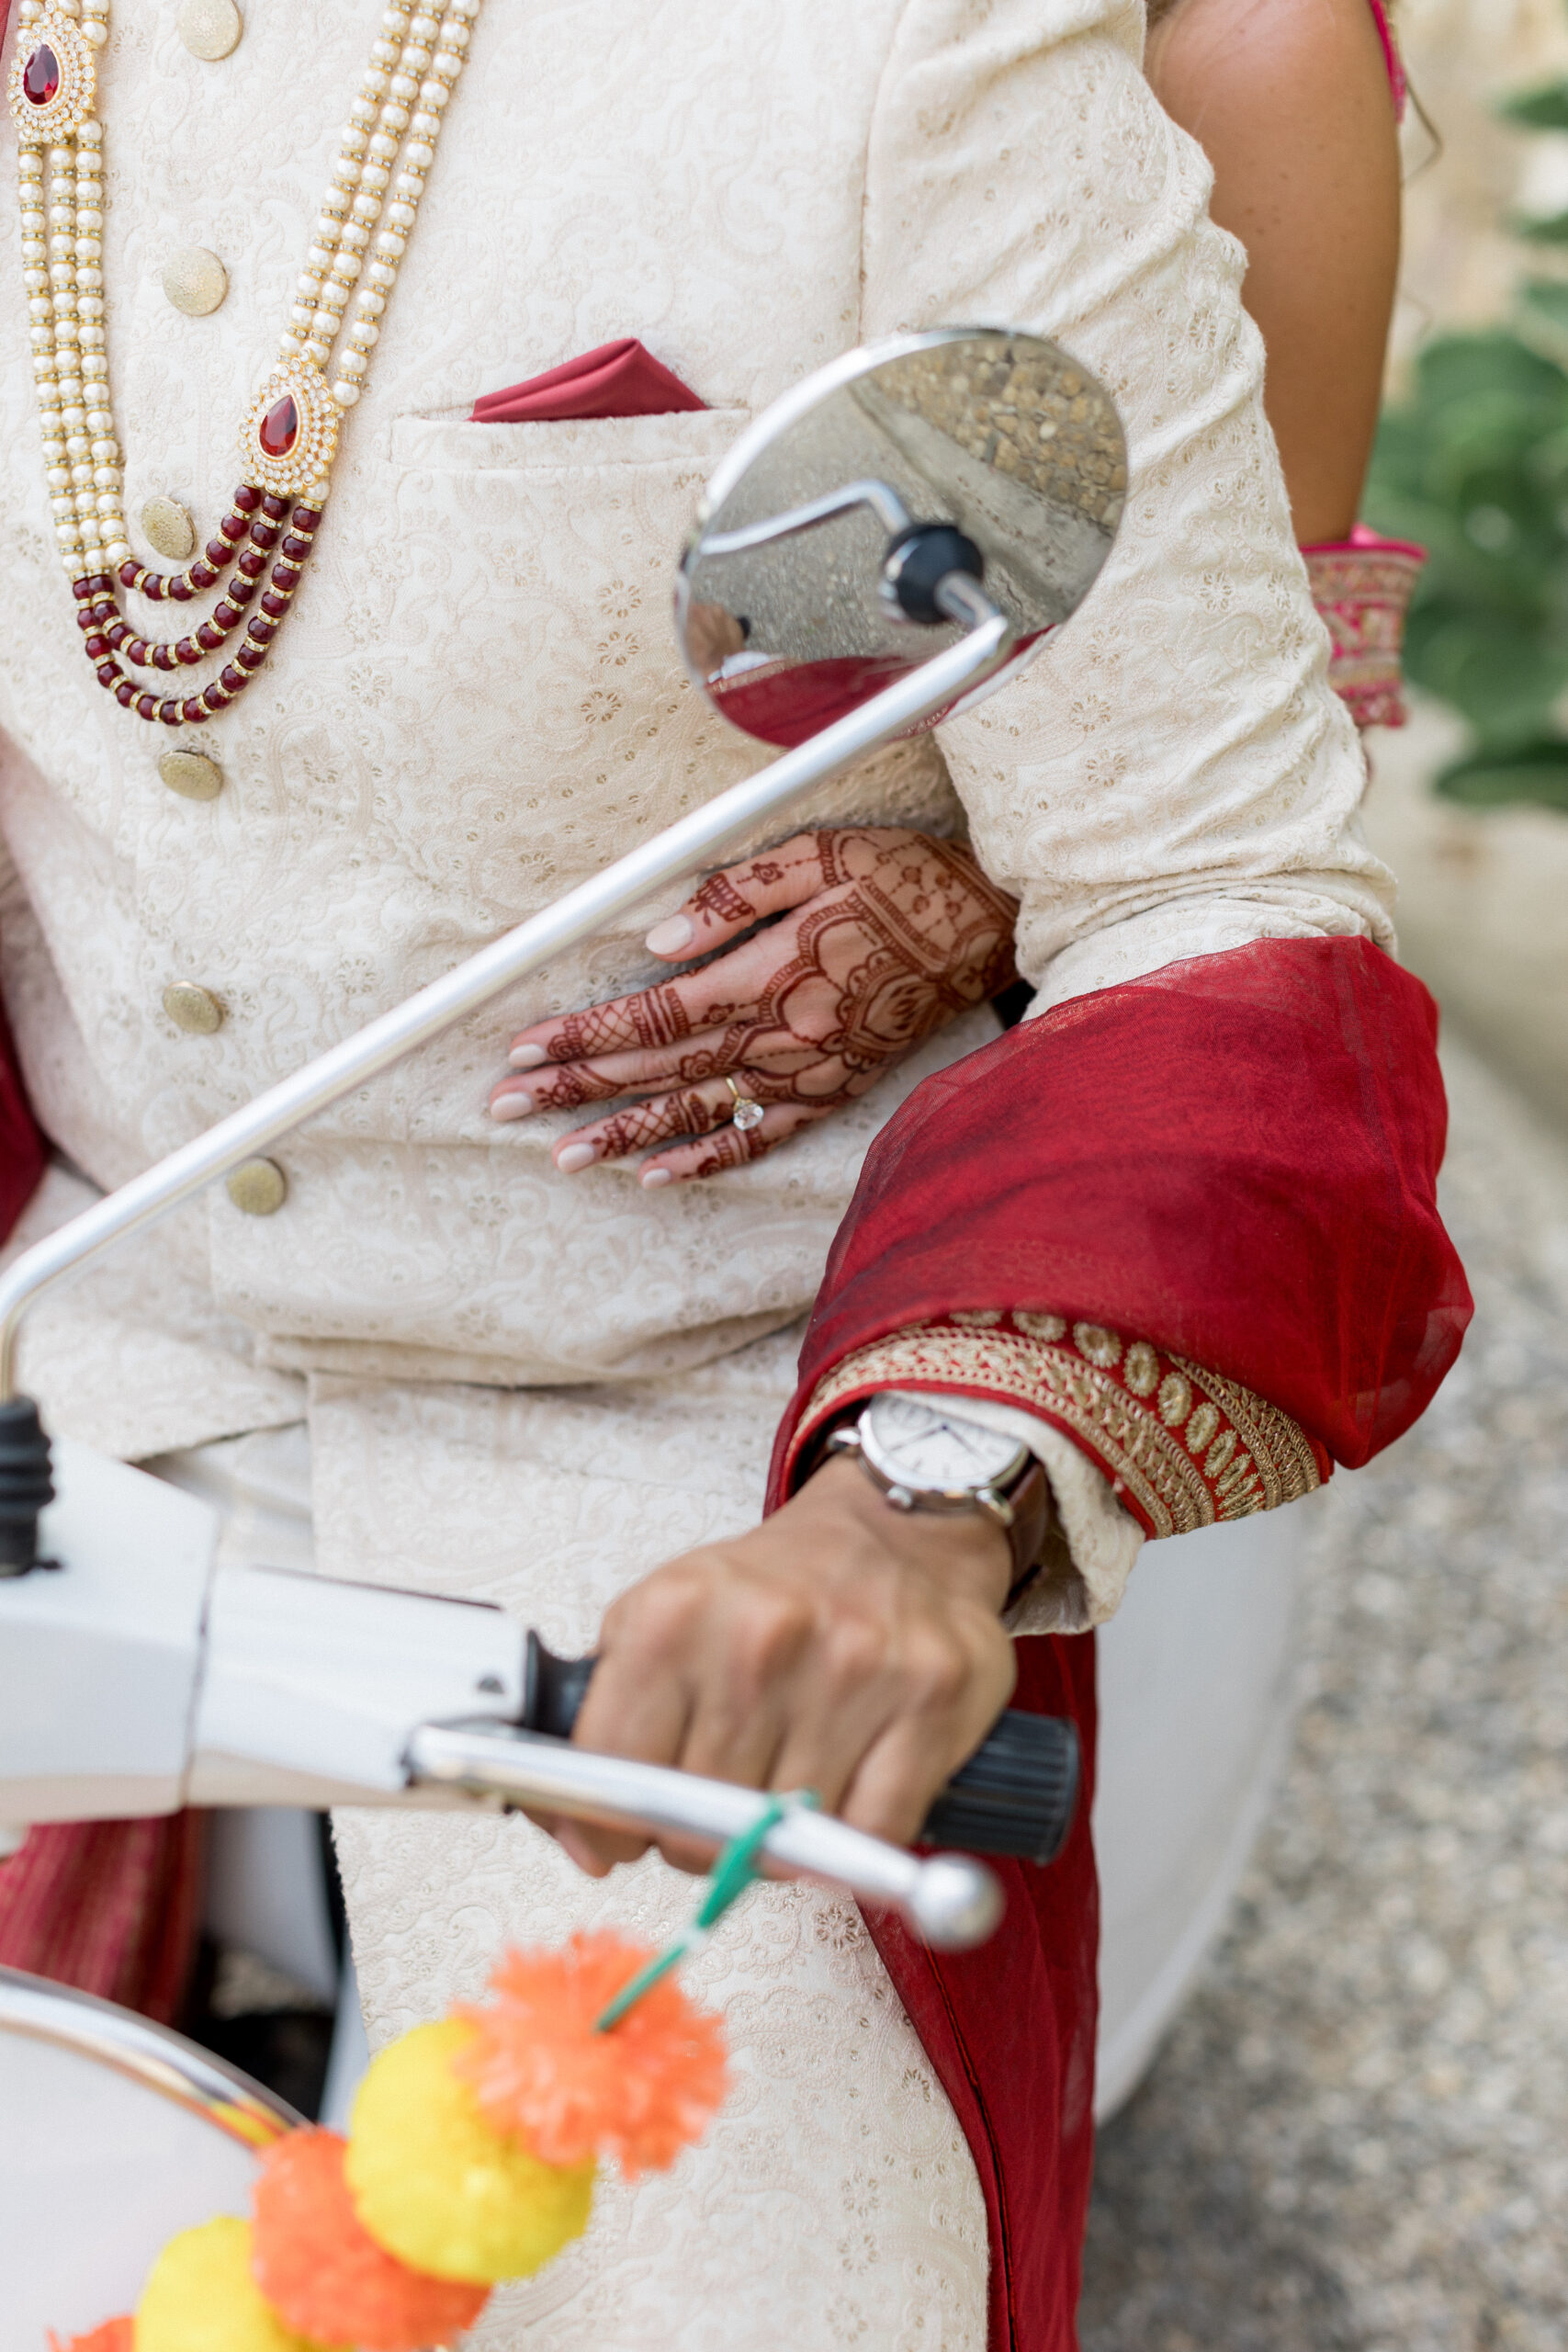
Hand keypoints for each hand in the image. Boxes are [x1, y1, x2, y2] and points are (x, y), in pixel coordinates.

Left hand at [489, 828, 1017, 1184]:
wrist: (988, 925)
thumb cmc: (902, 878)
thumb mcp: (822, 853)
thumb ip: (737, 896)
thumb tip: (660, 941)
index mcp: (772, 974)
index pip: (656, 1012)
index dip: (586, 1031)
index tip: (526, 1045)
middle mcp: (783, 1035)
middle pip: (659, 1068)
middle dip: (577, 1087)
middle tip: (506, 1105)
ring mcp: (807, 1072)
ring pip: (698, 1111)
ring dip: (624, 1135)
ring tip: (561, 1156)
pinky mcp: (832, 1092)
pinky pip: (759, 1137)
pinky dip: (705, 1160)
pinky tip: (655, 1177)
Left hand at [549, 1454, 1015, 1876]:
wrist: (896, 1529)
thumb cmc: (777, 1590)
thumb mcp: (664, 1621)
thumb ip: (609, 1726)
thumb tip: (585, 1844)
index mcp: (677, 1613)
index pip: (612, 1770)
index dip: (609, 1823)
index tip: (622, 1831)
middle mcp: (762, 1637)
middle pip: (698, 1824)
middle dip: (702, 1833)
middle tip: (724, 1790)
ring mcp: (852, 1668)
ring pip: (785, 1841)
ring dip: (781, 1837)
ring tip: (788, 1776)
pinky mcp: (930, 1697)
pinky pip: (871, 1834)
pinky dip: (854, 1836)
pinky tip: (847, 1783)